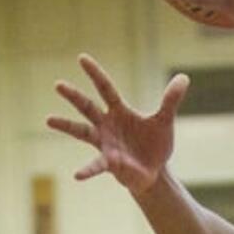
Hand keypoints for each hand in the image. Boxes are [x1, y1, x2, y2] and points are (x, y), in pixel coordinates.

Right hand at [48, 57, 188, 196]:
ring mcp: (105, 144)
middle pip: (87, 106)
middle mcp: (107, 125)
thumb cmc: (155, 145)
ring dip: (66, 126)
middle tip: (58, 84)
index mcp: (119, 111)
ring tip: (49, 119)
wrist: (154, 172)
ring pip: (82, 132)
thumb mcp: (164, 121)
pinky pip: (96, 165)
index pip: (105, 88)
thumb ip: (170, 100)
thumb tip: (184, 78)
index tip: (81, 58)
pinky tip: (77, 175)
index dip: (95, 73)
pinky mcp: (109, 163)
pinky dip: (88, 170)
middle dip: (74, 96)